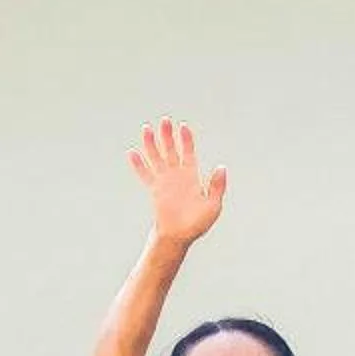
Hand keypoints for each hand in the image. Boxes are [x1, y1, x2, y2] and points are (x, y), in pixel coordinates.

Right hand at [130, 119, 226, 245]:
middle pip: (171, 149)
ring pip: (157, 157)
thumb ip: (216, 186)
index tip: (183, 126)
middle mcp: (177, 174)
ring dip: (151, 143)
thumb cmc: (198, 222)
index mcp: (192, 176)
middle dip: (168, 135)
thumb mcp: (213, 205)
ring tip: (146, 128)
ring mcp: (164, 181)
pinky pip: (145, 174)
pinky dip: (138, 164)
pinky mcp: (154, 189)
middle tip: (165, 120)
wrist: (179, 235)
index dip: (186, 139)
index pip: (188, 152)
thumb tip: (221, 167)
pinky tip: (132, 152)